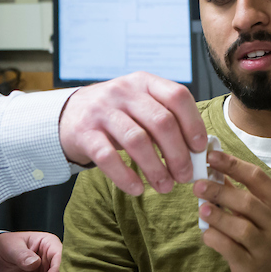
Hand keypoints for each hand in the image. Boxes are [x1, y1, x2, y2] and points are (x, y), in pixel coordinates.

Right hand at [59, 72, 206, 196]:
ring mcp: (102, 111)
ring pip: (137, 141)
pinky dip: (125, 177)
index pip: (177, 96)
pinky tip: (137, 189)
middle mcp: (123, 92)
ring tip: (166, 186)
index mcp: (144, 82)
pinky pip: (108, 157)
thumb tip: (197, 153)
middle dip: (178, 154)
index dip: (193, 123)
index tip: (200, 149)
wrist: (70, 114)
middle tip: (186, 175)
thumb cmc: (118, 113)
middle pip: (161, 122)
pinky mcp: (84, 133)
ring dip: (156, 168)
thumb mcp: (141, 105)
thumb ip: (167, 120)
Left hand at [195, 150, 270, 271]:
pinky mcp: (252, 266)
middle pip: (247, 202)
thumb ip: (244, 193)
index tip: (211, 156)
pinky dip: (214, 237)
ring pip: (240, 227)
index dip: (232, 165)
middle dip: (219, 191)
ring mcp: (268, 247)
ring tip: (202, 208)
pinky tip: (207, 232)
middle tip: (198, 185)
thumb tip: (215, 170)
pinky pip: (229, 249)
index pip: (257, 178)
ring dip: (216, 216)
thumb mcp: (268, 212)